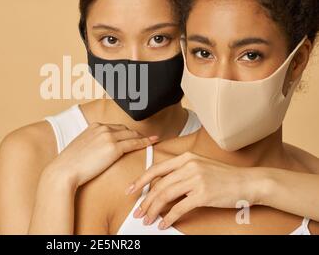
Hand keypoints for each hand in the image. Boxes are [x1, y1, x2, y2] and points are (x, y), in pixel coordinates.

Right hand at [47, 122, 158, 187]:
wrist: (64, 171)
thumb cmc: (70, 164)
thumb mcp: (80, 148)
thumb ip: (90, 144)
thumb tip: (95, 151)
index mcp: (93, 127)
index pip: (115, 127)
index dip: (125, 132)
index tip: (132, 135)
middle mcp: (102, 128)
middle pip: (125, 129)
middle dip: (135, 134)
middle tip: (146, 138)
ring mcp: (108, 136)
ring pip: (131, 135)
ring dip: (142, 137)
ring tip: (152, 139)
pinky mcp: (113, 148)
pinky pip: (134, 144)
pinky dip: (145, 142)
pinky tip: (151, 142)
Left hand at [125, 152, 255, 229]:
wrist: (249, 182)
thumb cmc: (224, 176)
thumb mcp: (200, 166)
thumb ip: (181, 172)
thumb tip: (162, 186)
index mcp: (185, 157)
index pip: (156, 169)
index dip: (140, 181)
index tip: (131, 190)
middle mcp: (188, 166)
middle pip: (158, 185)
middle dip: (145, 201)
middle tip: (138, 212)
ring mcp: (196, 179)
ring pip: (165, 196)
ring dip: (153, 210)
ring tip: (147, 219)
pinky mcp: (203, 194)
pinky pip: (179, 208)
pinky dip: (168, 217)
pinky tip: (163, 223)